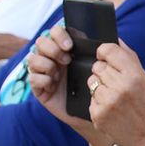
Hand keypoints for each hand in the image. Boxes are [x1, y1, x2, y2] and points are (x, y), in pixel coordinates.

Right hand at [26, 25, 105, 140]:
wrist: (92, 113)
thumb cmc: (97, 88)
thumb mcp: (104, 68)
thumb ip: (107, 51)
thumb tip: (112, 36)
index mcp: (66, 50)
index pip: (55, 32)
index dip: (59, 35)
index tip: (70, 46)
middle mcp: (52, 58)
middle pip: (40, 42)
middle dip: (52, 49)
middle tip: (66, 61)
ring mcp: (44, 73)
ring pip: (32, 58)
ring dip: (46, 64)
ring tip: (58, 74)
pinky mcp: (39, 89)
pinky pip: (32, 78)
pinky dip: (42, 79)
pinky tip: (52, 85)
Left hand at [89, 41, 144, 145]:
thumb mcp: (144, 78)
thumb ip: (128, 58)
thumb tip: (114, 40)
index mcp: (134, 75)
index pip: (108, 51)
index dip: (104, 51)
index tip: (104, 55)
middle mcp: (120, 87)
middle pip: (98, 67)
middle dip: (104, 72)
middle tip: (115, 83)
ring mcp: (107, 102)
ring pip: (92, 82)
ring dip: (100, 87)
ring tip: (113, 97)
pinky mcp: (98, 115)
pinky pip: (90, 98)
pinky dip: (98, 102)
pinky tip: (110, 108)